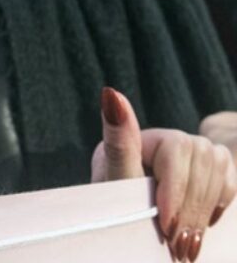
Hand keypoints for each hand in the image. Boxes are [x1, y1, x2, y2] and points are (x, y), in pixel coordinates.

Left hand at [91, 87, 236, 261]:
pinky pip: (230, 180)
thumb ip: (118, 142)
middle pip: (201, 159)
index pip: (176, 148)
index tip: (166, 221)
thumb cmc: (114, 204)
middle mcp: (170, 139)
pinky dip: (217, 204)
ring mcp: (192, 155)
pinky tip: (198, 225)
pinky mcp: (208, 173)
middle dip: (189, 206)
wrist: (123, 227)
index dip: (175, 188)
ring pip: (220, 168)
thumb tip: (111, 94)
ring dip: (203, 208)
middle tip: (176, 242)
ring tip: (184, 241)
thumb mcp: (113, 179)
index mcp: (145, 136)